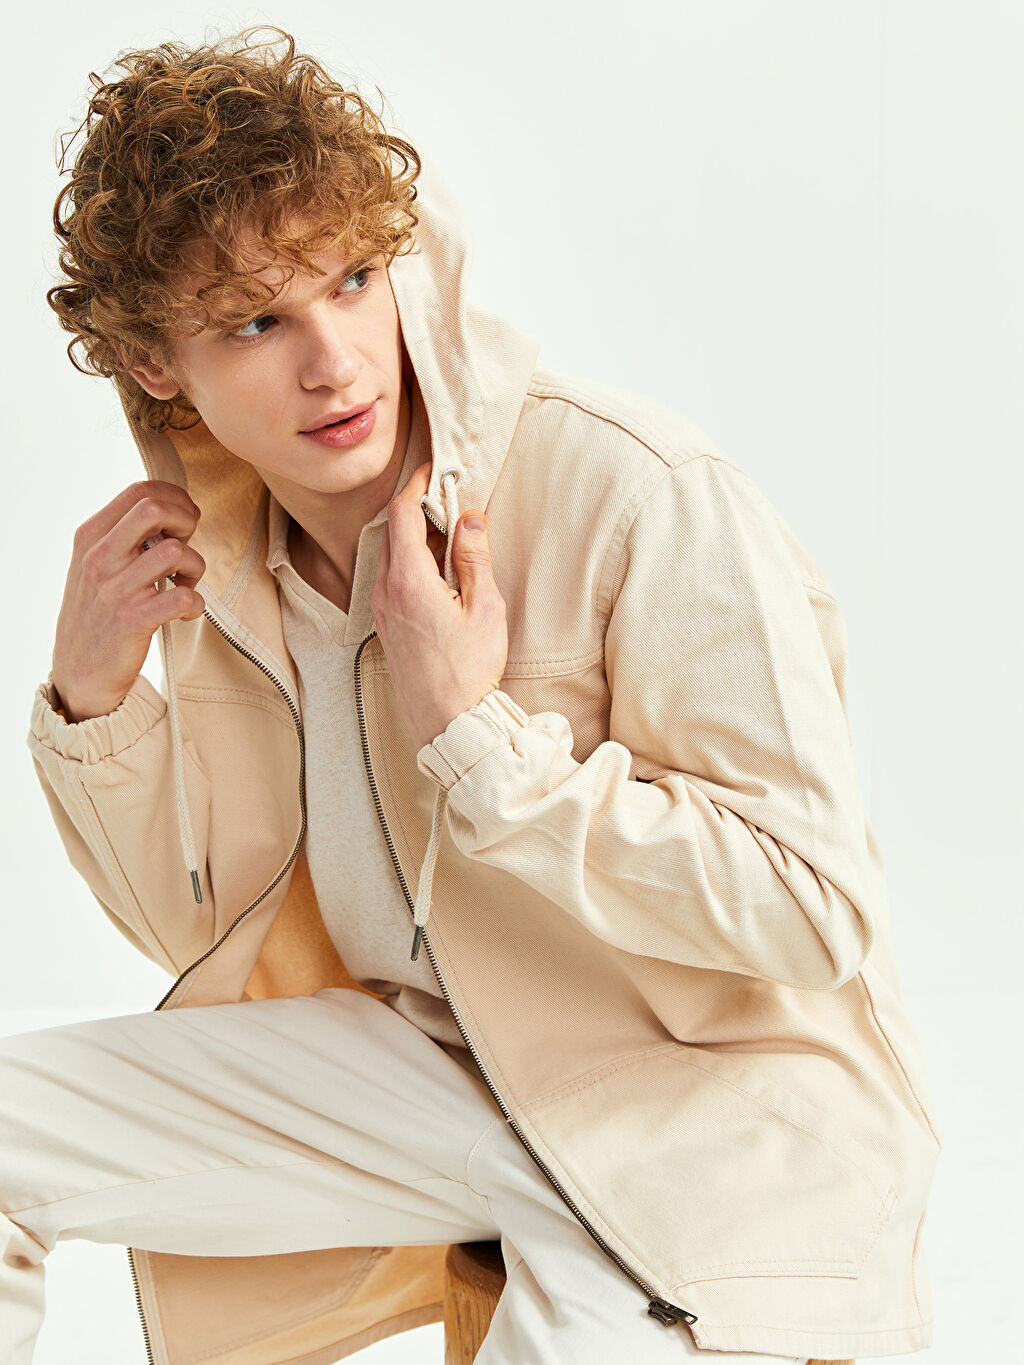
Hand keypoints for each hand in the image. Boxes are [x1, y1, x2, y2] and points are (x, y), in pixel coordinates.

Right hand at [51, 481, 206, 721]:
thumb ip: (124, 535)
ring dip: (195, 566)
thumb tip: (171, 510)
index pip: (140, 491)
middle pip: (155, 509)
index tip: (185, 521)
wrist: (81, 670)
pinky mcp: (133, 621)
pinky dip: (196, 603)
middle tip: (188, 544)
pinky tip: (187, 611)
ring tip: (187, 582)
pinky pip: (183, 596)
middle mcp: (100, 558)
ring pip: (176, 551)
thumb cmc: (98, 612)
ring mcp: (115, 589)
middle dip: (186, 520)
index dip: (176, 499)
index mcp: (91, 537)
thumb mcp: (96, 564)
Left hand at [371, 461, 507, 751]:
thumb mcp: (485, 607)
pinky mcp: (386, 626)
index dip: (416, 486)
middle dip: (418, 509)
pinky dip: (410, 562)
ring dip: (414, 537)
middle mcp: (386, 592)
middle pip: (391, 531)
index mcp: (408, 581)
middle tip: (449, 499)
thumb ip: (474, 558)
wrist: (449, 722)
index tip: (434, 471)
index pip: (401, 514)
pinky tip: (439, 572)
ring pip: (389, 555)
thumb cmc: (470, 670)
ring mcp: (382, 611)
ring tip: (449, 536)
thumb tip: (468, 518)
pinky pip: (391, 579)